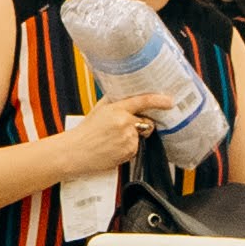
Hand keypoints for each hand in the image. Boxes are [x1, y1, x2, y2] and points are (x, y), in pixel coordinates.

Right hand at [43, 91, 174, 179]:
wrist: (75, 152)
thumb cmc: (85, 131)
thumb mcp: (98, 110)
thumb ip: (113, 101)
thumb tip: (125, 93)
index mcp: (117, 110)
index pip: (143, 101)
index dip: (159, 100)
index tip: (169, 101)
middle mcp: (125, 124)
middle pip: (146, 122)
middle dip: (142, 124)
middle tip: (126, 127)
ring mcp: (129, 139)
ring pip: (140, 136)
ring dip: (132, 137)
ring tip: (113, 140)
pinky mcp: (129, 152)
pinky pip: (135, 148)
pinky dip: (128, 148)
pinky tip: (114, 148)